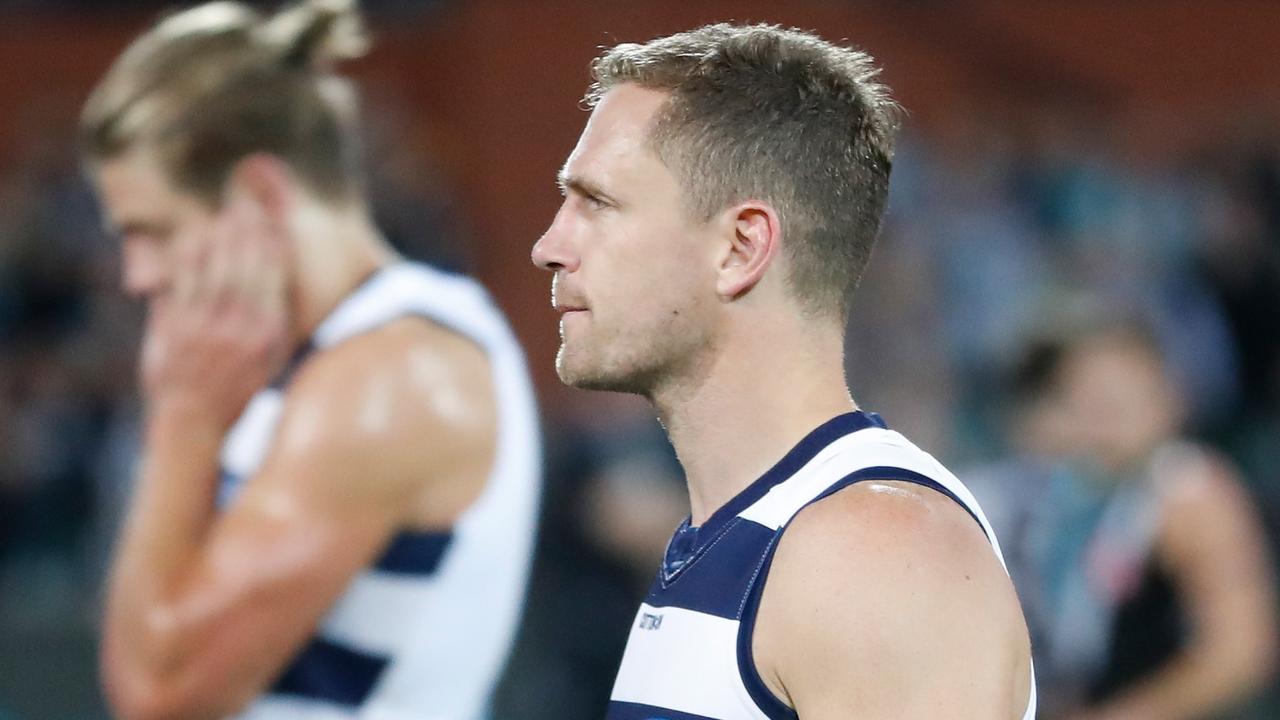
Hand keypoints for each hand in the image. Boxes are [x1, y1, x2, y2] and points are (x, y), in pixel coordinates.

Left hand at [140, 188, 290, 428]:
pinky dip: (186, 258)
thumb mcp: (272, 361)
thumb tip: (278, 281)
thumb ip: (274, 323)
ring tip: (221, 215)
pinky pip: (180, 285)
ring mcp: (204, 329)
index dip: (273, 245)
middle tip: (246, 205)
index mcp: (267, 336)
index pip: (273, 278)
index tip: (274, 220)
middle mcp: (238, 329)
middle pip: (244, 267)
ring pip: (212, 271)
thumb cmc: (238, 392)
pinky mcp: (173, 331)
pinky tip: (191, 238)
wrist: (195, 423)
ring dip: (217, 238)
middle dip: (246, 232)